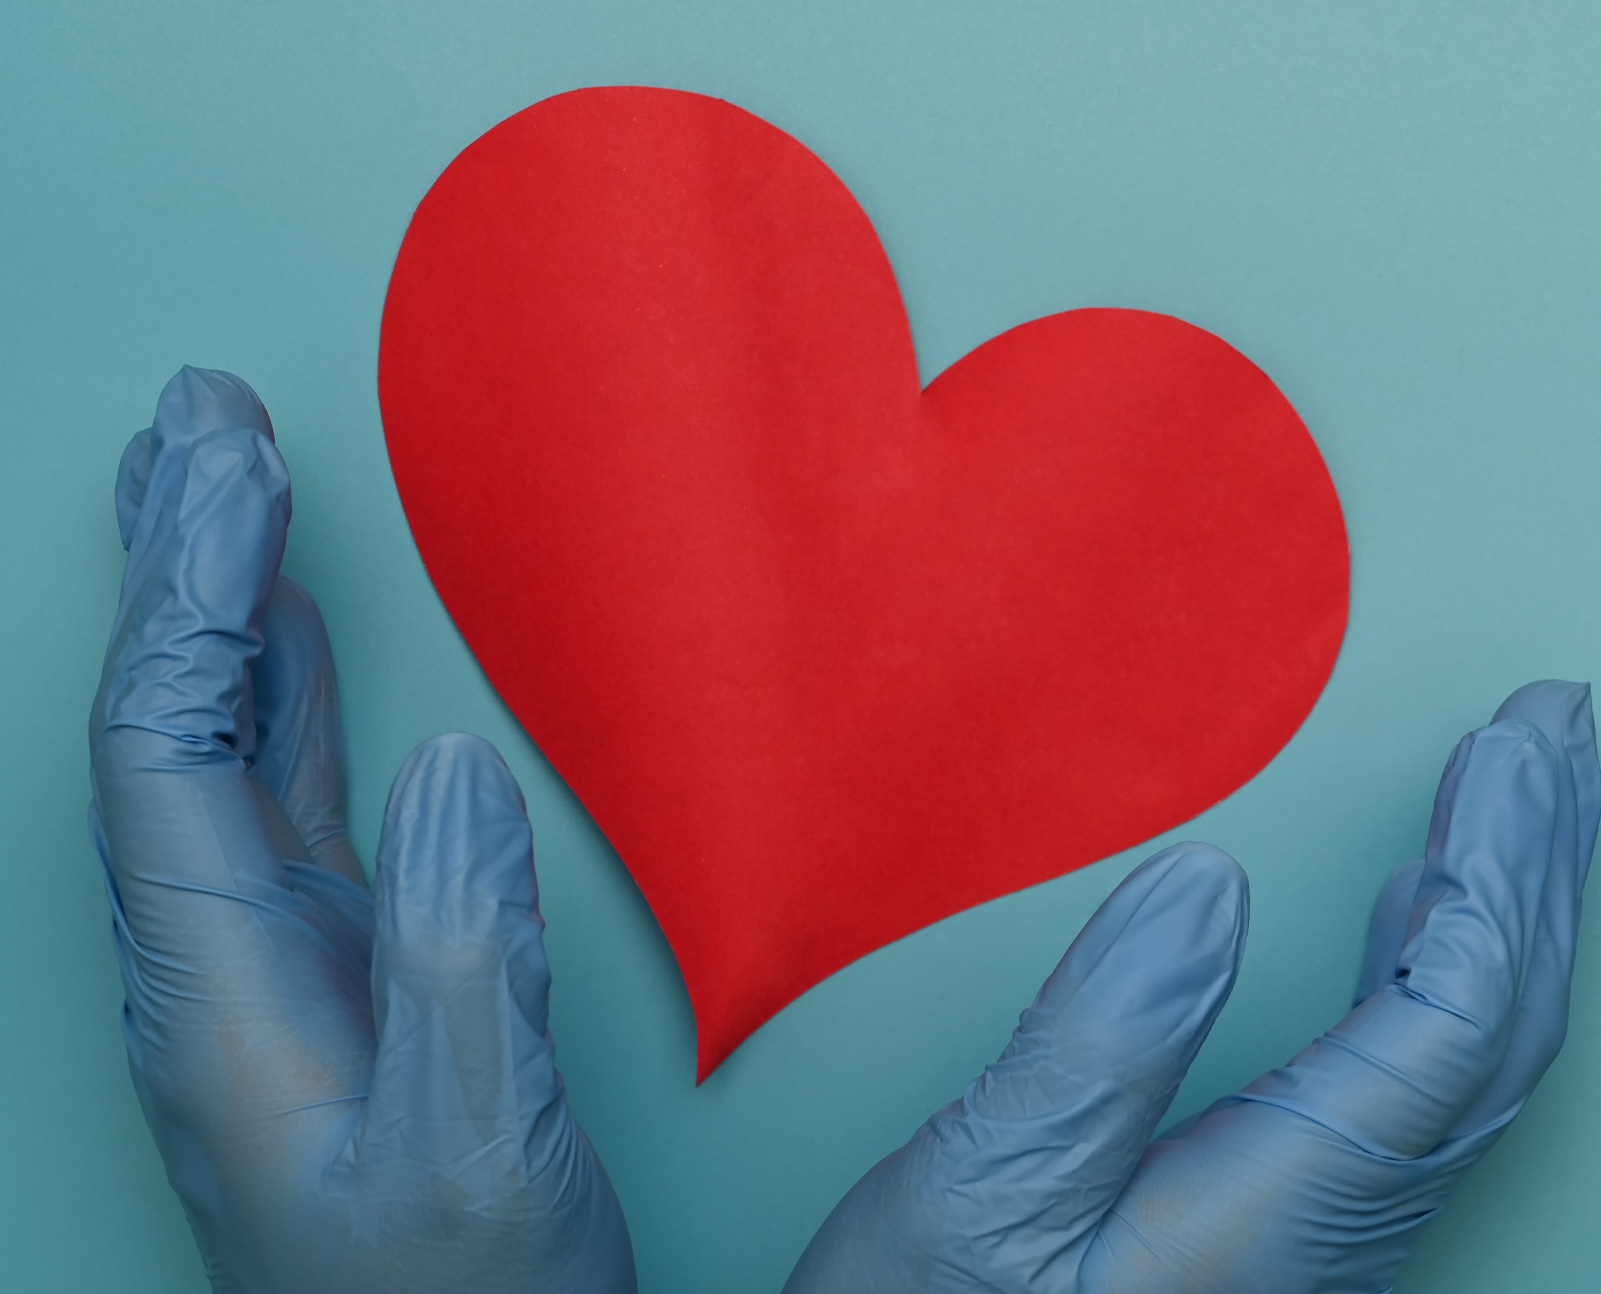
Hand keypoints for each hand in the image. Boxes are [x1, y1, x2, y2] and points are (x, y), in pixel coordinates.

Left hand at [88, 368, 633, 1292]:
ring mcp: (274, 971)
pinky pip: (292, 802)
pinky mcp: (336, 980)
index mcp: (226, 996)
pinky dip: (294, 696)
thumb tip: (456, 760)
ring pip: (224, 751)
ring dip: (226, 608)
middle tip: (201, 414)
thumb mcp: (478, 1139)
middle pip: (167, 723)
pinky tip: (303, 638)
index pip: (169, 748)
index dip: (189, 593)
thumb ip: (462, 952)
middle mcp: (223, 967)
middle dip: (180, 559)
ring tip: (230, 479)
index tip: (230, 459)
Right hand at [785, 680, 1598, 1292]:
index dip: (1496, 865)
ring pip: (1475, 1053)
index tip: (1509, 745)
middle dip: (1537, 861)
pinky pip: (1421, 1079)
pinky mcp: (1297, 1225)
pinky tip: (1416, 909)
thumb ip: (1101, 1040)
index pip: (1457, 1012)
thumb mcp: (981, 1191)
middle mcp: (1342, 1223)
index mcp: (1289, 1206)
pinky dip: (1441, 966)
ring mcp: (1332, 1230)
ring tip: (1513, 787)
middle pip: (1500, 1024)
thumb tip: (1210, 886)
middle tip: (1551, 727)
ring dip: (1504, 905)